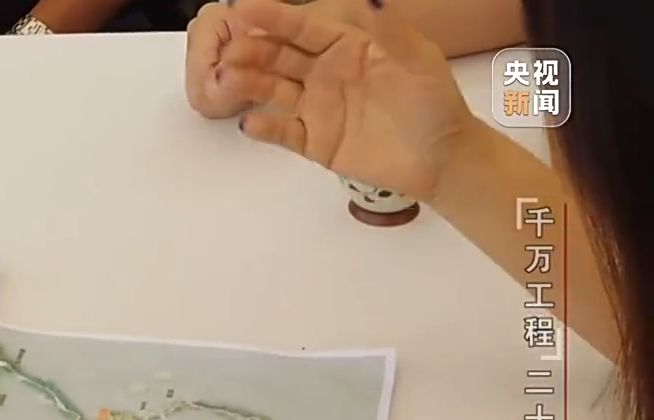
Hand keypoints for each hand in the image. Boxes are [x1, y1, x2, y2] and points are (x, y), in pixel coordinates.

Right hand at [225, 0, 482, 200]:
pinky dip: (265, 128)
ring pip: (273, 91)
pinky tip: (249, 123)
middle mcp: (324, 73)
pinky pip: (283, 132)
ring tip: (225, 80)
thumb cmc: (434, 103)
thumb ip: (389, 26)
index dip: (274, 17)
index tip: (243, 7)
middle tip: (227, 50)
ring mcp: (317, 108)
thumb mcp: (417, 57)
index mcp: (346, 46)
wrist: (442, 158)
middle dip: (251, 50)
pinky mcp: (315, 142)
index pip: (303, 27)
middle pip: (279, 57)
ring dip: (247, 84)